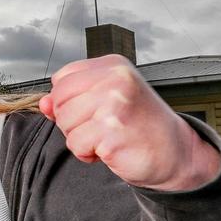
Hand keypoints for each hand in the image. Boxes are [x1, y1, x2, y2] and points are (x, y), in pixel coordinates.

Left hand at [38, 55, 219, 191]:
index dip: (68, 101)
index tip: (91, 110)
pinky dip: (87, 154)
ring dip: (80, 138)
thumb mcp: (106, 101)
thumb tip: (44, 103)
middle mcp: (115, 79)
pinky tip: (109, 150)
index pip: (61, 79)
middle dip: (72, 121)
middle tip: (100, 127)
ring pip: (65, 123)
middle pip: (59, 101)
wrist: (176, 151)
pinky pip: (76, 144)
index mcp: (112, 66)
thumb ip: (72, 98)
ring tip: (107, 137)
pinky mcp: (113, 131)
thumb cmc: (140, 124)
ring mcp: (114, 104)